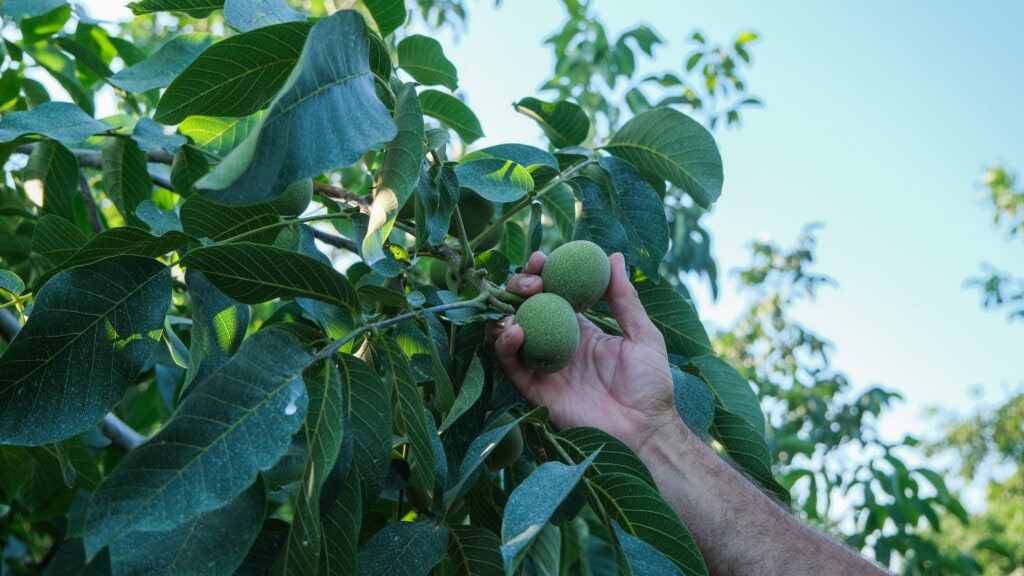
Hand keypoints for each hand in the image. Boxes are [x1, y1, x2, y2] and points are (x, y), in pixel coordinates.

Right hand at [492, 251, 678, 454]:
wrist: (645, 430)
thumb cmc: (651, 385)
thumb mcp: (642, 335)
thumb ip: (625, 298)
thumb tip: (614, 257)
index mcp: (582, 329)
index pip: (554, 293)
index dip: (544, 274)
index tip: (542, 258)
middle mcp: (558, 344)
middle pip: (527, 308)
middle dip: (521, 287)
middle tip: (532, 280)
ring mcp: (544, 366)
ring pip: (511, 333)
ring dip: (507, 311)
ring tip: (519, 302)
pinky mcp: (535, 390)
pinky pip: (510, 365)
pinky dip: (505, 345)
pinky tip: (515, 330)